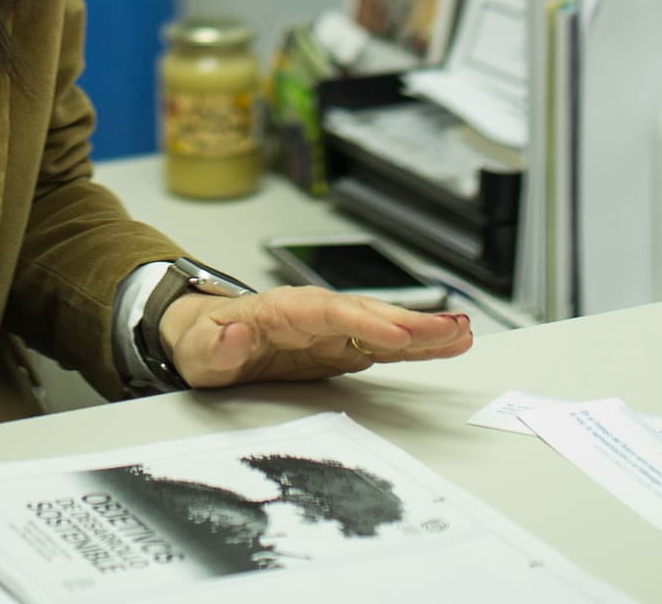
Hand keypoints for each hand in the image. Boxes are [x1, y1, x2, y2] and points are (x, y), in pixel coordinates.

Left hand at [160, 285, 472, 388]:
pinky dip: (417, 345)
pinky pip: (386, 343)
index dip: (364, 322)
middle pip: (368, 314)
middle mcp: (314, 313)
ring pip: (384, 325)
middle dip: (411, 322)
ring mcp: (332, 328)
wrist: (204, 335)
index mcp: (281, 310)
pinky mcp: (343, 345)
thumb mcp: (197, 350)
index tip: (395, 335)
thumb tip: (236, 333)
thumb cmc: (201, 341)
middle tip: (452, 330)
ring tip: (464, 332)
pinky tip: (449, 343)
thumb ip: (217, 345)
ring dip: (424, 330)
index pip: (328, 313)